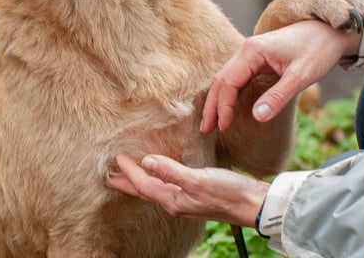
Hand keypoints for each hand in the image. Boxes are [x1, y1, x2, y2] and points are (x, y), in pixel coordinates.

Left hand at [105, 154, 267, 226]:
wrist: (254, 204)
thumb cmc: (228, 192)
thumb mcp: (198, 180)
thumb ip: (171, 171)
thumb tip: (147, 162)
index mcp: (174, 200)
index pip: (144, 185)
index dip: (129, 172)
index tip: (116, 159)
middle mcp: (177, 203)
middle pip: (146, 191)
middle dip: (128, 184)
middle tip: (110, 177)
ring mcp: (187, 200)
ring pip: (156, 190)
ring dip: (141, 182)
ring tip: (130, 175)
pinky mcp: (197, 194)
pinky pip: (169, 187)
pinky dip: (158, 180)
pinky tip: (161, 175)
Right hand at [201, 20, 360, 133]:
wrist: (330, 31)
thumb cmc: (318, 49)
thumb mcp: (301, 76)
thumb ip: (278, 97)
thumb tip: (256, 117)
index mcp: (252, 51)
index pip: (228, 82)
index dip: (223, 107)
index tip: (223, 128)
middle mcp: (245, 50)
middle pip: (220, 80)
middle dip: (212, 106)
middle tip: (205, 130)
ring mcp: (249, 54)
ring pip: (225, 79)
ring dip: (217, 101)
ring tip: (211, 123)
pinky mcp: (256, 59)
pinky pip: (236, 78)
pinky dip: (228, 94)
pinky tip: (226, 107)